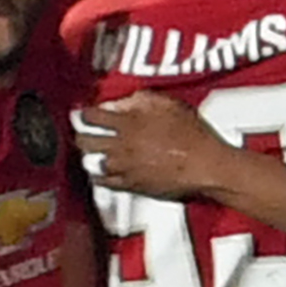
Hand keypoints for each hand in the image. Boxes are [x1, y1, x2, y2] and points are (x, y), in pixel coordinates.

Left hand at [77, 92, 227, 199]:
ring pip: (92, 163)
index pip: (92, 116)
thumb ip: (141, 100)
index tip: (85, 113)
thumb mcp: (168, 104)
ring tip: (92, 152)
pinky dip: (100, 176)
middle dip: (81, 135)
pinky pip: (105, 183)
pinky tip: (102, 172)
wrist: (204, 166)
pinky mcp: (131, 186)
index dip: (85, 113)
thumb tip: (123, 102)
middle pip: (85, 141)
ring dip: (90, 156)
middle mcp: (120, 147)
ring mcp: (124, 168)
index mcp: (127, 124)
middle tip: (83, 132)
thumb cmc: (192, 134)